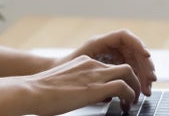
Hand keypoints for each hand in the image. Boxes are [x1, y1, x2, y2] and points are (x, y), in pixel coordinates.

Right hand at [25, 54, 141, 114]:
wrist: (33, 91)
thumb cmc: (41, 91)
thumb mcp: (63, 82)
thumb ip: (76, 84)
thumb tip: (82, 96)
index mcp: (82, 62)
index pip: (109, 66)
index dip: (119, 78)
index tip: (120, 92)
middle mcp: (91, 64)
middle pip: (123, 66)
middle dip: (133, 81)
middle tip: (133, 96)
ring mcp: (94, 74)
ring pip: (128, 73)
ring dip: (135, 88)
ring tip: (132, 102)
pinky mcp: (96, 87)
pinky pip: (123, 87)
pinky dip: (129, 96)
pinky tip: (125, 106)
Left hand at [69, 29, 156, 96]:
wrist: (55, 79)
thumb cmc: (65, 69)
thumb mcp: (82, 64)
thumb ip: (100, 67)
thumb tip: (119, 75)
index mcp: (100, 42)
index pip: (124, 36)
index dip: (137, 43)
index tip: (146, 55)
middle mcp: (109, 47)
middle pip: (133, 52)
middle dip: (145, 65)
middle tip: (151, 80)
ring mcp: (112, 57)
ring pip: (135, 63)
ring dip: (143, 76)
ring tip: (147, 90)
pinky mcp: (113, 68)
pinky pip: (130, 72)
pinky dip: (137, 81)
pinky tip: (141, 91)